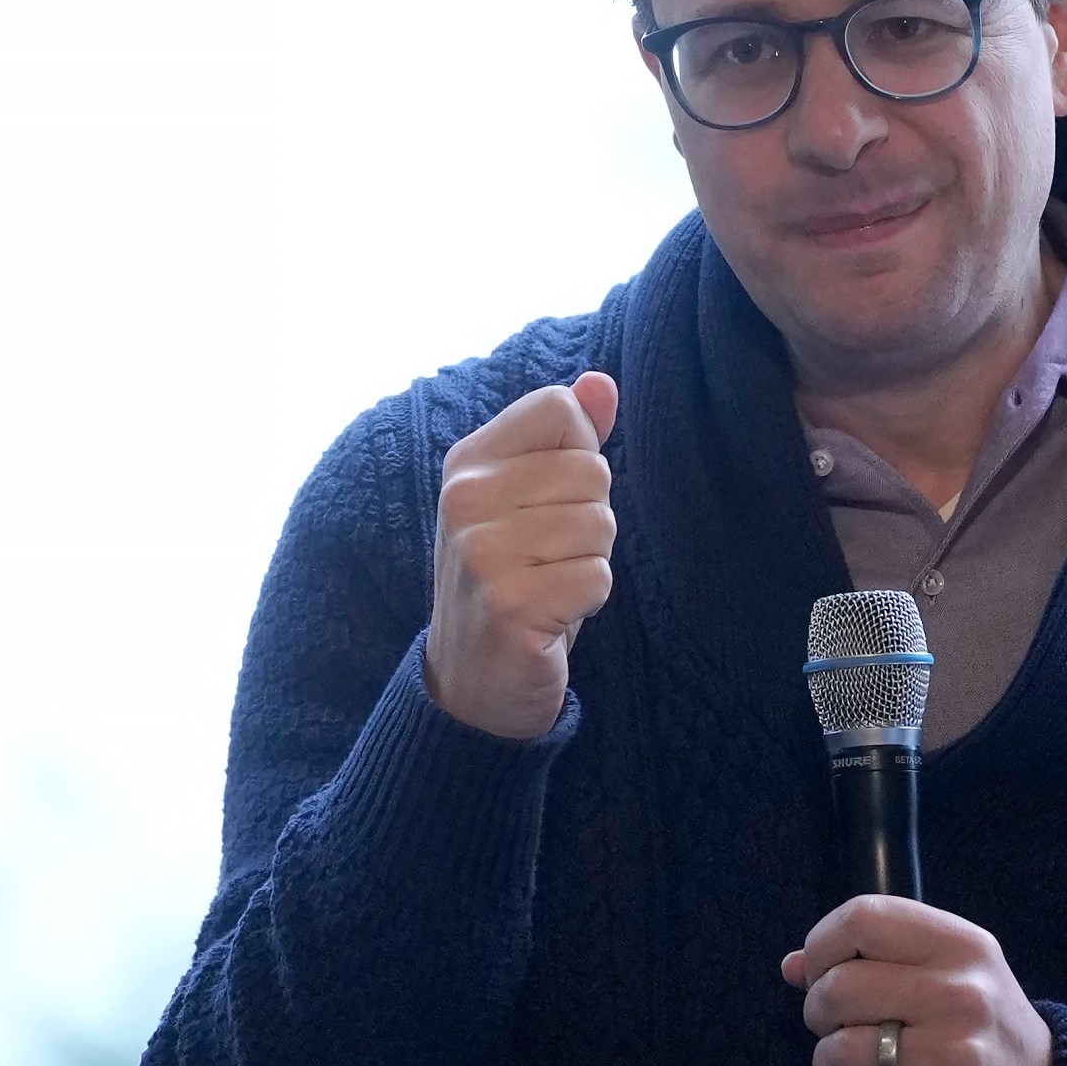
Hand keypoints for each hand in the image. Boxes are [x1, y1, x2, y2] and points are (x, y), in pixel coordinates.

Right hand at [422, 372, 618, 738]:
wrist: (472, 682)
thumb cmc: (513, 579)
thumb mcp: (528, 501)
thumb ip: (565, 438)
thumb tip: (601, 383)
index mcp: (468, 462)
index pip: (559, 409)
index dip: (578, 456)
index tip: (547, 502)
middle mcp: (465, 498)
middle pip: (592, 471)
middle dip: (589, 520)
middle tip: (546, 559)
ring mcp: (482, 552)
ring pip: (600, 524)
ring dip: (588, 563)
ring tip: (546, 585)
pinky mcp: (510, 603)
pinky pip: (597, 577)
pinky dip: (587, 602)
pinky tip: (550, 618)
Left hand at [782, 895, 1053, 1065]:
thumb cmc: (977, 1025)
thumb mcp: (946, 970)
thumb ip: (872, 957)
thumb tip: (793, 966)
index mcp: (962, 946)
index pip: (863, 917)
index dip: (823, 944)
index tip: (822, 969)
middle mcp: (962, 994)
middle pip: (838, 987)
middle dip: (819, 1012)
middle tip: (839, 1026)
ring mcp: (955, 1057)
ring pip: (836, 1052)